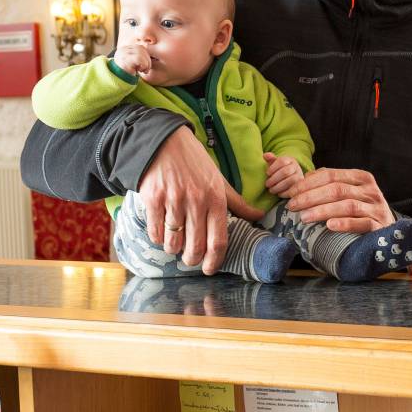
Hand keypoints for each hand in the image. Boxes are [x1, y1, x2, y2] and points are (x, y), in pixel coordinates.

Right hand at [114, 43, 152, 80]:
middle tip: (146, 69)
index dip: (146, 56)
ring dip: (146, 64)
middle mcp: (123, 49)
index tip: (145, 65)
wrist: (119, 81)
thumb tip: (149, 51)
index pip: (140, 47)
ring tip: (142, 70)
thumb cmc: (127, 73)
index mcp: (125, 49)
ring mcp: (123, 54)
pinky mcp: (125, 60)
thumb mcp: (133, 62)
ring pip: (142, 53)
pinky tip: (139, 70)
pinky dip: (143, 65)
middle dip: (148, 60)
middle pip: (142, 49)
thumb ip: (139, 56)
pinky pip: (139, 58)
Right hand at [138, 128, 263, 273]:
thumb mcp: (219, 180)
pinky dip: (158, 238)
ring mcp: (174, 201)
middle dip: (192, 260)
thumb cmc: (195, 163)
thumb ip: (238, 202)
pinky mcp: (153, 199)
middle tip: (190, 260)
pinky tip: (161, 232)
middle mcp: (196, 202)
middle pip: (195, 248)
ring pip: (173, 244)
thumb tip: (259, 216)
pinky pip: (155, 232)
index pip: (219, 241)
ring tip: (175, 244)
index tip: (210, 269)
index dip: (215, 261)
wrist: (164, 141)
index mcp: (216, 199)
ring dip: (174, 249)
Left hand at [264, 153, 305, 196]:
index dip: (273, 167)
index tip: (267, 173)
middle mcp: (297, 167)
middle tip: (267, 184)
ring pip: (291, 180)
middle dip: (274, 179)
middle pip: (286, 171)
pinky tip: (278, 194)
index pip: (282, 161)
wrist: (289, 180)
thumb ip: (270, 159)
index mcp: (290, 160)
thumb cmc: (278, 172)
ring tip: (271, 190)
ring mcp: (300, 176)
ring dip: (278, 186)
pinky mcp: (302, 187)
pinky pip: (294, 189)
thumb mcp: (274, 165)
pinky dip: (284, 193)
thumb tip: (265, 155)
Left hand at [287, 167, 391, 232]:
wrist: (388, 229)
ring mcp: (376, 208)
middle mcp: (370, 190)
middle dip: (311, 197)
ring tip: (304, 217)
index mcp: (361, 177)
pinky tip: (329, 226)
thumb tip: (306, 177)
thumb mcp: (348, 191)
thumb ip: (330, 182)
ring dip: (323, 211)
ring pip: (347, 206)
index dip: (309, 183)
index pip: (331, 175)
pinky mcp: (379, 226)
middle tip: (293, 206)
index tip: (291, 192)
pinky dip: (345, 224)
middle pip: (337, 189)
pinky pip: (361, 223)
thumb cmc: (361, 209)